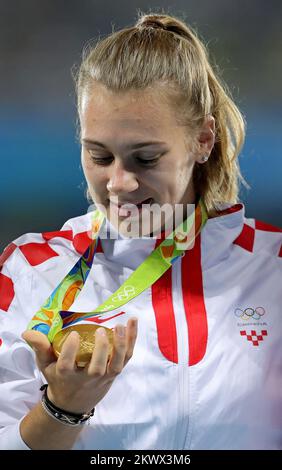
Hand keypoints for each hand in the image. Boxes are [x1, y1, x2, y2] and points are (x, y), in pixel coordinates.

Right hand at [22, 318, 137, 413]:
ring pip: (115, 365)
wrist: (74, 403)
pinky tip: (133, 323)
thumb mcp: (45, 365)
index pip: (67, 366)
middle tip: (100, 331)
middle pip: (96, 369)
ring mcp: (103, 377)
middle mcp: (86, 379)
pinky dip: (131, 341)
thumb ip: (39, 347)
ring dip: (120, 346)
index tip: (74, 334)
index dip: (71, 350)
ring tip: (120, 326)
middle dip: (100, 350)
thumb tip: (27, 332)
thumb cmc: (58, 378)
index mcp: (66, 376)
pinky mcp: (115, 373)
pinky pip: (126, 358)